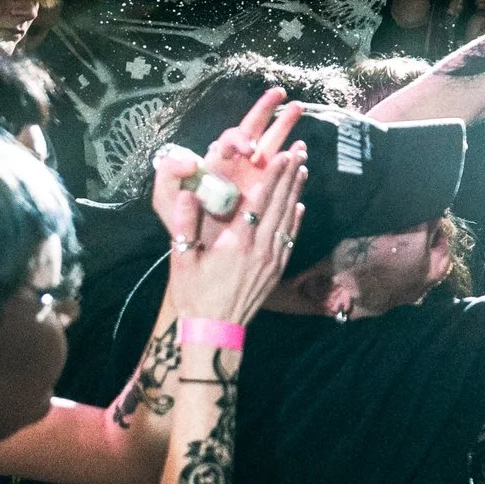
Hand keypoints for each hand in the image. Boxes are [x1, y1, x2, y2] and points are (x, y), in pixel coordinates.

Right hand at [155, 94, 306, 321]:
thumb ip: (185, 225)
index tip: (284, 155)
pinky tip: (300, 208)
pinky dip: (296, 221)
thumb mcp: (181, 259)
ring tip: (303, 171)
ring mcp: (272, 261)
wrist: (215, 331)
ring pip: (288, 220)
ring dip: (296, 194)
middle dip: (290, 176)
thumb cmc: (194, 294)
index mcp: (237, 242)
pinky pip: (290, 240)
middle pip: (280, 205)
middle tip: (300, 152)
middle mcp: (260, 249)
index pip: (260, 201)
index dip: (273, 176)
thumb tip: (188, 193)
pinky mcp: (276, 272)